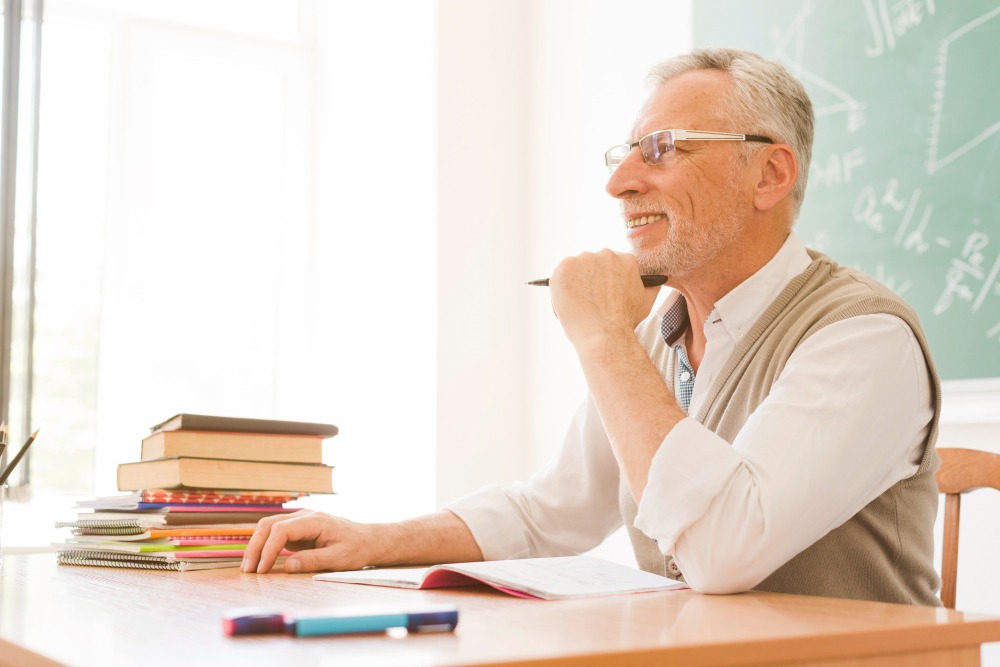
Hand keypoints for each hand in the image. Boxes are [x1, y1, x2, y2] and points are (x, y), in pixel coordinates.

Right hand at [241, 509, 381, 573]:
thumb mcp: (339, 558)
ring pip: (269, 527)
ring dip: (257, 545)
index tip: (263, 569)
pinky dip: (265, 546)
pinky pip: (275, 534)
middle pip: (269, 524)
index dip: (268, 549)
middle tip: (248, 570)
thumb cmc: (357, 548)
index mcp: (315, 520)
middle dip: (255, 546)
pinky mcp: (299, 531)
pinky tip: (259, 561)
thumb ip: (313, 560)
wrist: (368, 540)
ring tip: (249, 568)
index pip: (281, 530)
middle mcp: (304, 517)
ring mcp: (300, 522)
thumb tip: (287, 565)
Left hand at [549, 250, 660, 349]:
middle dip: (590, 279)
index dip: (605, 280)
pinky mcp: (565, 267)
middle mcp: (605, 254)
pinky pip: (560, 274)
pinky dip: (561, 287)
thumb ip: (650, 287)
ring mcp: (584, 259)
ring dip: (575, 283)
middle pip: (593, 263)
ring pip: (576, 269)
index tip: (603, 292)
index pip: (612, 264)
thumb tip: (655, 281)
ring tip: (580, 304)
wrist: (604, 335)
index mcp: (626, 259)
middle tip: (590, 300)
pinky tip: (568, 302)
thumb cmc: (625, 322)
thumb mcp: (646, 301)